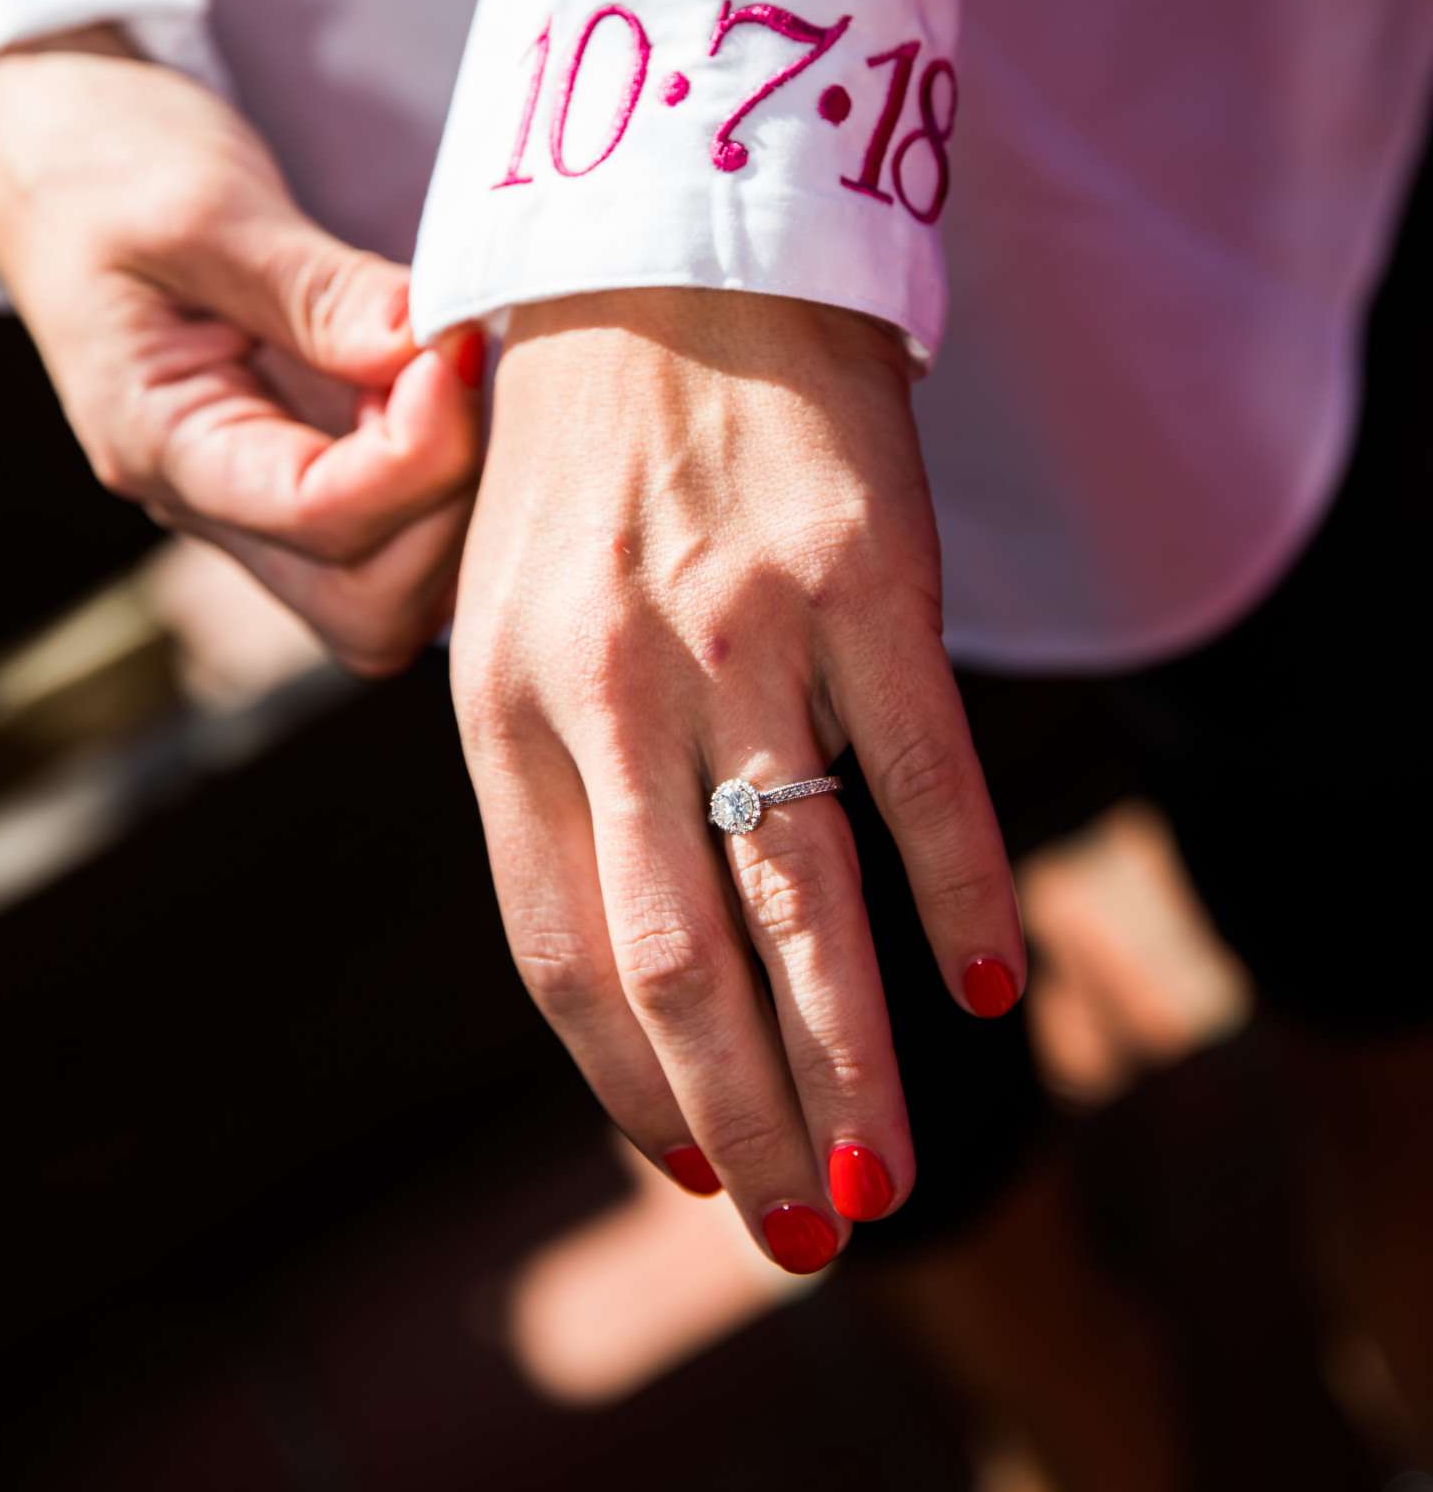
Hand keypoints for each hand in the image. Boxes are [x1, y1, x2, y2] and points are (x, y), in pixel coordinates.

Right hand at [0, 29, 481, 675]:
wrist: (52, 155)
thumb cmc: (107, 168)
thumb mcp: (204, 206)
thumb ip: (319, 289)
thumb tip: (429, 350)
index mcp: (160, 443)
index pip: (317, 518)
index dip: (416, 453)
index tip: (450, 349)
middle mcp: (212, 501)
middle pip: (368, 604)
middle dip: (449, 504)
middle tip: (463, 372)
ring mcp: (262, 495)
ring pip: (395, 590)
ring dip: (460, 502)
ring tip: (457, 377)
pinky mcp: (308, 466)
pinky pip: (402, 536)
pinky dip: (455, 485)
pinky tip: (454, 390)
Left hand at [452, 287, 1022, 1270]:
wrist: (672, 253)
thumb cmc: (584, 453)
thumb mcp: (511, 606)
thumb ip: (549, 769)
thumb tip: (624, 960)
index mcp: (499, 700)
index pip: (555, 948)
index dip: (624, 1081)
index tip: (686, 1167)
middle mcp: (606, 681)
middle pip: (674, 963)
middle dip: (741, 1124)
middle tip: (800, 1238)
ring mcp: (740, 630)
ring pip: (798, 898)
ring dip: (848, 1065)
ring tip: (881, 1185)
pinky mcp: (864, 576)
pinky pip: (924, 775)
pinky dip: (960, 897)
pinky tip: (991, 988)